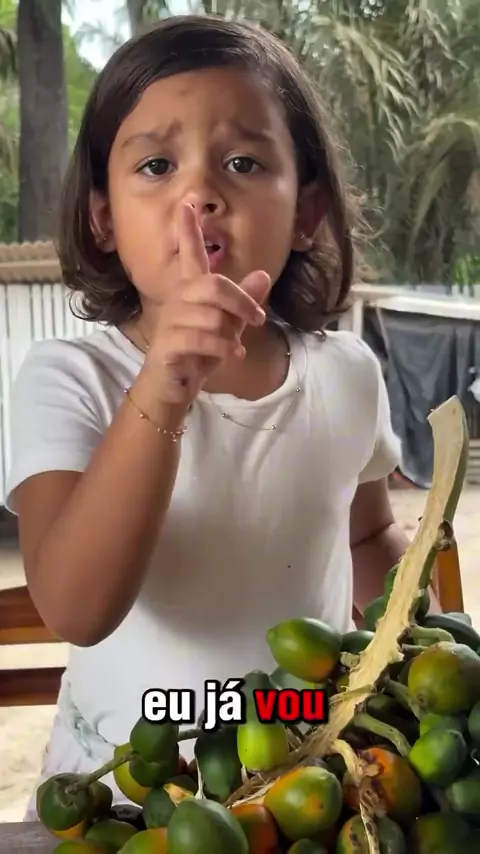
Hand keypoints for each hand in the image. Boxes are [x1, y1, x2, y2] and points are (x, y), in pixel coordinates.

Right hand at [144, 203, 271, 403]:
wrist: (174, 385)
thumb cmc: (200, 353)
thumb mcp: (229, 326)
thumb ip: (243, 302)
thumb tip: (263, 275)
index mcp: (191, 291)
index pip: (190, 255)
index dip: (189, 231)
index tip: (187, 204)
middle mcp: (179, 300)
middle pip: (215, 285)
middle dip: (242, 301)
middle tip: (258, 319)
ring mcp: (171, 321)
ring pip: (211, 316)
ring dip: (230, 335)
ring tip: (233, 347)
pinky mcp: (168, 344)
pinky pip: (201, 339)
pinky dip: (223, 348)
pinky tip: (234, 355)